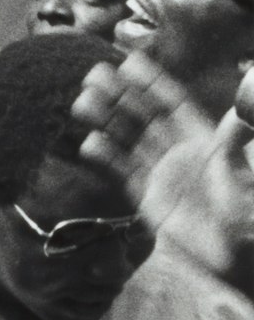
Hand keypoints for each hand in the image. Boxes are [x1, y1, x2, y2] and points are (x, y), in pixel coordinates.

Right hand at [76, 54, 253, 295]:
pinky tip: (89, 143)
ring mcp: (161, 174)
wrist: (232, 257)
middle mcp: (178, 151)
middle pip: (144, 116)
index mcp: (202, 140)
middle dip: (120, 94)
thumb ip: (233, 150)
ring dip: (106, 121)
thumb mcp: (240, 180)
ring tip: (82, 103)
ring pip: (128, 140)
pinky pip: (123, 173)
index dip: (152, 83)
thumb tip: (237, 116)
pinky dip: (106, 158)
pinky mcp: (148, 198)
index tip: (129, 62)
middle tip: (93, 75)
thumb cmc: (244, 218)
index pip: (172, 104)